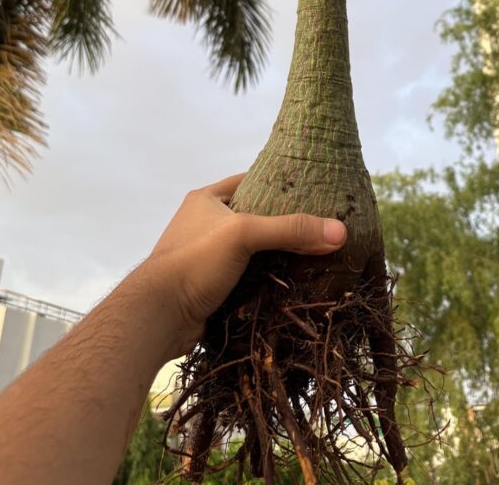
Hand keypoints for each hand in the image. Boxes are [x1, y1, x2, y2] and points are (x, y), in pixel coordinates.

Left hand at [143, 173, 346, 352]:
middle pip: (255, 218)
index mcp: (207, 199)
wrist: (157, 317)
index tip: (313, 191)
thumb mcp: (244, 234)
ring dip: (277, 256)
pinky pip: (246, 277)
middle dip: (283, 225)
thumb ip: (290, 230)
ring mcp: (206, 257)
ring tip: (315, 256)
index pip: (251, 181)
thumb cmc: (194, 261)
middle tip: (320, 228)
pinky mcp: (210, 287)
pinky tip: (292, 284)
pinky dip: (266, 280)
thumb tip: (341, 231)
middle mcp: (205, 224)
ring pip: (252, 251)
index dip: (280, 184)